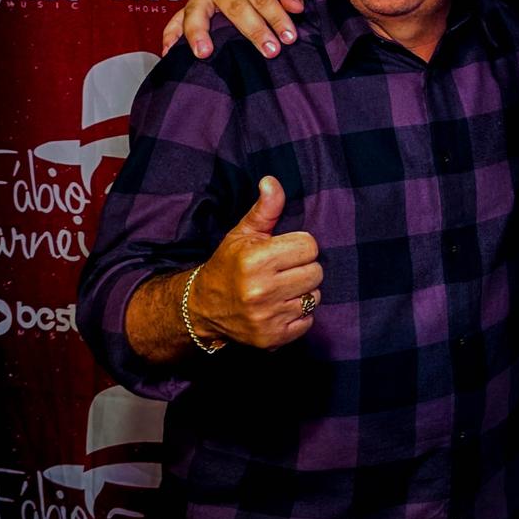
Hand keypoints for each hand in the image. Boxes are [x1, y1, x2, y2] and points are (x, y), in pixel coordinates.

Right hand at [160, 0, 306, 59]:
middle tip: (270, 51)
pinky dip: (171, 34)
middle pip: (234, 7)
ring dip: (200, 33)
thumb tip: (295, 7)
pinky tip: (168, 53)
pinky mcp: (191, 6)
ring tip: (205, 53)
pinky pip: (176, 19)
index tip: (289, 37)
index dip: (276, 17)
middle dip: (253, 30)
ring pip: (197, 12)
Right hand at [188, 177, 321, 349]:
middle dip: (303, 268)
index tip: (284, 251)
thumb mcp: (242, 234)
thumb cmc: (228, 265)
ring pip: (315, 296)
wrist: (202, 308)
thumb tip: (272, 181)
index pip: (309, 245)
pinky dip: (299, 314)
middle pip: (316, 271)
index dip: (299, 245)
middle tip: (283, 270)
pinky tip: (280, 307)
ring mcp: (267, 317)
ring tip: (281, 288)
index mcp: (255, 259)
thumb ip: (264, 209)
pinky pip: (309, 320)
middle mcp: (261, 290)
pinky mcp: (272, 338)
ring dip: (302, 291)